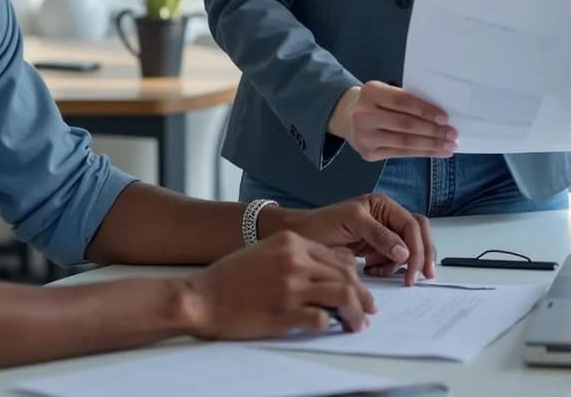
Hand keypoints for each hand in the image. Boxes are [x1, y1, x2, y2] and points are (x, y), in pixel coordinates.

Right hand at [181, 232, 374, 339]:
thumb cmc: (231, 278)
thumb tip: (331, 273)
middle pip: (346, 276)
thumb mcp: (267, 254)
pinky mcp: (284, 311)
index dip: (356, 277)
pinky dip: (332, 324)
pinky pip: (321, 318)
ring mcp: (290, 286)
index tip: (361, 291)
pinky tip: (333, 329)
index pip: (338, 258)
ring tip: (359, 324)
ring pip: (341, 295)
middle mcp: (295, 260)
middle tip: (370, 311)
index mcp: (292, 242)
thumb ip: (298, 257)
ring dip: (356, 312)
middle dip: (363, 296)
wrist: (201, 297)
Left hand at [274, 193, 437, 283]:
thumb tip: (404, 251)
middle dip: (420, 256)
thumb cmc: (318, 224)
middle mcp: (386, 219)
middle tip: (417, 277)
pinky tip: (374, 272)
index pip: (413, 224)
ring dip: (403, 264)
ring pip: (408, 250)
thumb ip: (378, 233)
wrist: (296, 239)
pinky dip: (389, 269)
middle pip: (417, 235)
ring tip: (384, 273)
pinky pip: (393, 261)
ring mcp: (381, 236)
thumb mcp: (350, 221)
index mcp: (384, 205)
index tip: (412, 268)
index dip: (417, 246)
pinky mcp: (374, 252)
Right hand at [329, 81, 457, 160]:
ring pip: (404, 142)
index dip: (425, 110)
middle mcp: (364, 115)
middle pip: (405, 124)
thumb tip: (441, 115)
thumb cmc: (375, 102)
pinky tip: (436, 152)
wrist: (346, 116)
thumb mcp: (384, 92)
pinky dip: (421, 153)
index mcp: (370, 92)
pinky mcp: (368, 154)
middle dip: (433, 131)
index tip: (445, 117)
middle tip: (453, 134)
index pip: (402, 101)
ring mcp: (364, 136)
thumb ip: (406, 99)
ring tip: (449, 146)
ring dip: (431, 145)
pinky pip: (400, 154)